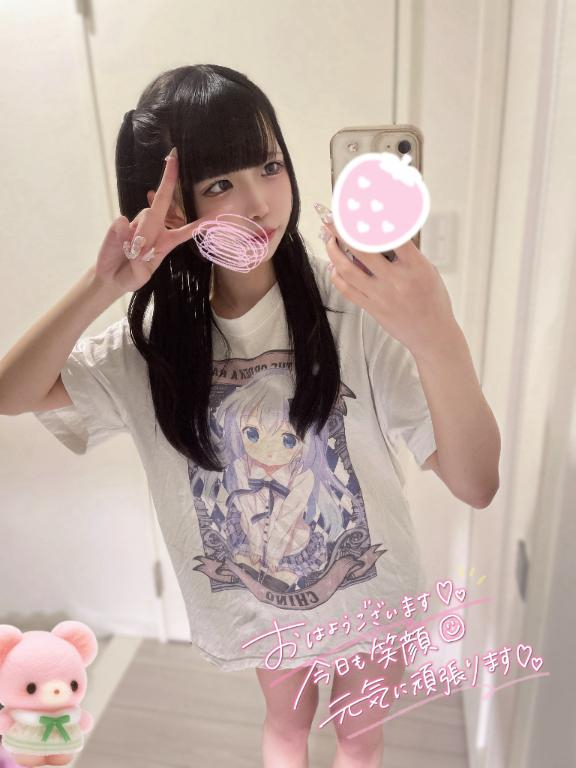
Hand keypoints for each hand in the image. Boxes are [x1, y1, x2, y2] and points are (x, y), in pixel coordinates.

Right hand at [94, 153, 210, 295]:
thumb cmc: (131, 275)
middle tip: (173, 157)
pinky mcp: (119, 224)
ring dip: (141, 233)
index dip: (203, 221)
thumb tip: (134, 237)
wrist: (111, 277)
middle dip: (169, 179)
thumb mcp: (141, 275)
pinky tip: (121, 244)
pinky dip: (122, 234)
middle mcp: (154, 228)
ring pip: (145, 216)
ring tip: (132, 252)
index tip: (220, 210)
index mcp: (166, 241)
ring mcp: (136, 224)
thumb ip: (140, 261)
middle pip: (164, 202)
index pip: (187, 229)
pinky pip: (123, 222)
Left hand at [320, 221, 460, 359]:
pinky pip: (346, 289)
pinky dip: (336, 274)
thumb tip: (382, 235)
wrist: (432, 334)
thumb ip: (406, 253)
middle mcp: (395, 280)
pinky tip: (334, 265)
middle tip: (333, 219)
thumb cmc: (433, 301)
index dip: (375, 219)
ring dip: (333, 251)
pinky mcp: (371, 308)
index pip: (393, 235)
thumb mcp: (428, 270)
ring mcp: (380, 295)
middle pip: (362, 249)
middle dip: (343, 230)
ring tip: (329, 239)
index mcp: (415, 267)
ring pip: (347, 269)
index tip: (363, 207)